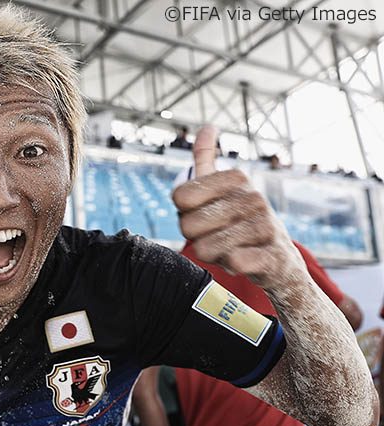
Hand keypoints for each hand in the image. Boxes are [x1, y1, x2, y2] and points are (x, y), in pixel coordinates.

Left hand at [172, 127, 303, 289]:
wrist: (279, 261)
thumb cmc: (239, 224)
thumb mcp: (221, 190)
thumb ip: (206, 159)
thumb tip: (208, 126)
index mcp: (236, 178)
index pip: (180, 196)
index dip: (185, 213)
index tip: (204, 215)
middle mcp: (254, 197)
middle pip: (188, 225)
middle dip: (196, 238)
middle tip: (216, 236)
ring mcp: (266, 226)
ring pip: (205, 248)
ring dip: (212, 255)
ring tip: (230, 248)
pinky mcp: (274, 256)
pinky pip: (235, 262)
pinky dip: (233, 266)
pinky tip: (244, 260)